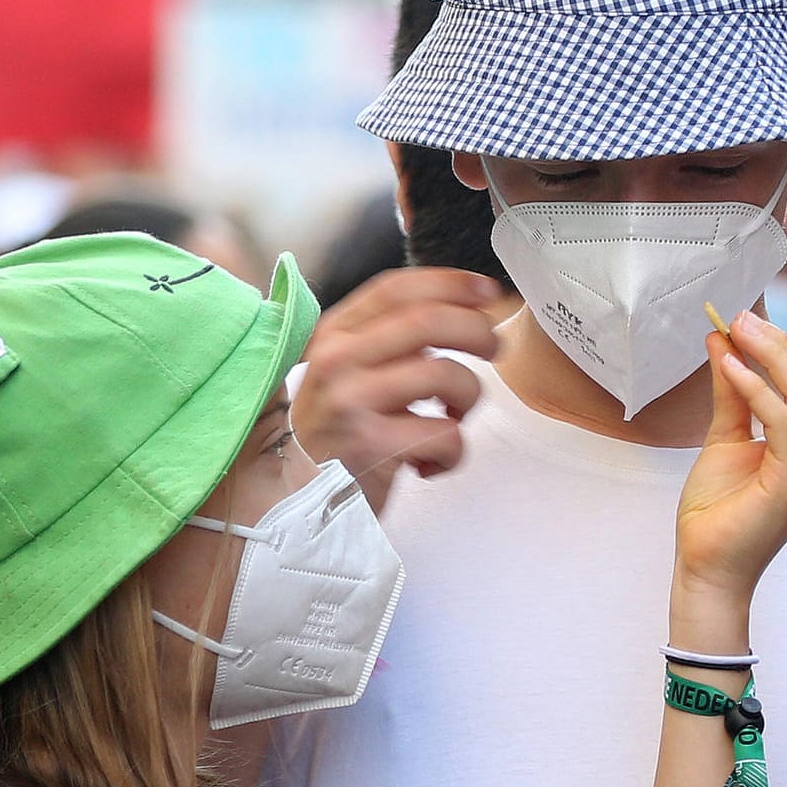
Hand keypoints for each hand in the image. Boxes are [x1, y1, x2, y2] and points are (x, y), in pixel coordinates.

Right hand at [292, 268, 501, 512]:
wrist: (292, 504)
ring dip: (469, 398)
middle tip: (494, 349)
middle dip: (476, 330)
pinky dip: (454, 453)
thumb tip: (453, 314)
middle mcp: (338, 360)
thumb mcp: (345, 378)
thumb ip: (384, 344)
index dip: (450, 283)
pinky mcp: (371, 445)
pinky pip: (447, 434)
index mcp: (334, 336)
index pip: (396, 289)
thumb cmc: (334, 441)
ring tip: (453, 419)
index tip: (487, 291)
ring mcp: (352, 401)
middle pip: (428, 320)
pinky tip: (429, 463)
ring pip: (446, 374)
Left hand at [674, 311, 786, 603]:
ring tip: (734, 329)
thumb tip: (722, 341)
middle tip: (738, 314)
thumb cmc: (716, 512)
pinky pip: (783, 422)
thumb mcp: (724, 438)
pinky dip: (757, 389)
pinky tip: (730, 367)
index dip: (781, 347)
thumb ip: (730, 393)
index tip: (745, 316)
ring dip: (769, 357)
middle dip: (777, 344)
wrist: (706, 566)